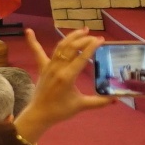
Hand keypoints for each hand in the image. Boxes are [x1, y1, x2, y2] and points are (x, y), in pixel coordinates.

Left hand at [12, 30, 113, 144]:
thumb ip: (99, 102)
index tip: (101, 39)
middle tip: (95, 37)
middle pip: (72, 48)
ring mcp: (49, 66)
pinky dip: (32, 42)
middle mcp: (58, 68)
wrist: (40, 114)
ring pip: (61, 46)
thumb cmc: (60, 110)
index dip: (92, 46)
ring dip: (71, 36)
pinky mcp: (42, 67)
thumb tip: (116, 99)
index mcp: (68, 77)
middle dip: (84, 39)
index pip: (82, 57)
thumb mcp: (81, 105)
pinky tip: (28, 31)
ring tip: (83, 30)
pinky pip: (38, 52)